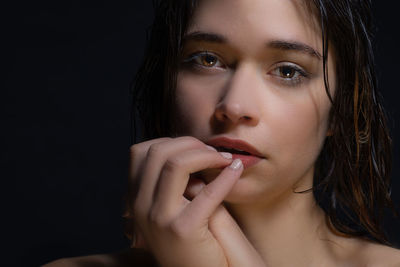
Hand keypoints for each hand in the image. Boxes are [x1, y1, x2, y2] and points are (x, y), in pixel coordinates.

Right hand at [126, 136, 265, 266]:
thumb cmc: (189, 241)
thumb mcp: (169, 209)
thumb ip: (171, 182)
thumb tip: (190, 149)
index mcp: (135, 198)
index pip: (141, 152)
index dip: (169, 141)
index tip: (193, 147)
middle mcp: (140, 206)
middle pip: (159, 152)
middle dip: (190, 143)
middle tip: (213, 151)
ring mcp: (159, 218)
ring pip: (176, 164)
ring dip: (207, 154)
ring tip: (225, 160)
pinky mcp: (183, 230)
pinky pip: (207, 192)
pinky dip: (226, 176)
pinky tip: (237, 169)